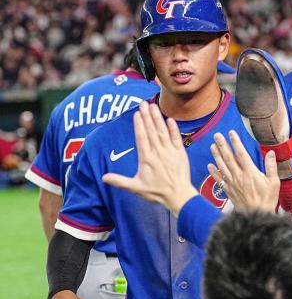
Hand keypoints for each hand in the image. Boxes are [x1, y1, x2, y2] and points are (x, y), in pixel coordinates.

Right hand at [102, 101, 197, 216]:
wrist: (178, 195)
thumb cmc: (157, 192)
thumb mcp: (136, 187)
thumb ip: (120, 181)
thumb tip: (103, 177)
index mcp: (146, 158)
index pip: (141, 138)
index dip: (139, 125)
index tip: (136, 113)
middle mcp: (158, 152)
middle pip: (151, 131)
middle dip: (146, 116)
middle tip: (142, 103)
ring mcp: (170, 151)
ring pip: (163, 131)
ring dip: (158, 118)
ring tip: (153, 106)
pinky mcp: (180, 153)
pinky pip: (177, 138)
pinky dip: (173, 129)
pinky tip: (170, 120)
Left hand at [208, 130, 279, 211]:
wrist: (257, 215)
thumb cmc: (267, 200)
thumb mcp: (274, 182)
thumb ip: (271, 166)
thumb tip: (271, 152)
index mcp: (250, 172)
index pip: (241, 154)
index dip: (236, 142)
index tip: (232, 133)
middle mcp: (239, 176)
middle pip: (229, 158)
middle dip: (222, 145)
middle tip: (217, 135)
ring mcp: (232, 183)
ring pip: (222, 166)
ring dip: (216, 155)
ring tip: (212, 145)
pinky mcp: (229, 191)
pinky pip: (219, 180)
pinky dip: (213, 172)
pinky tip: (209, 166)